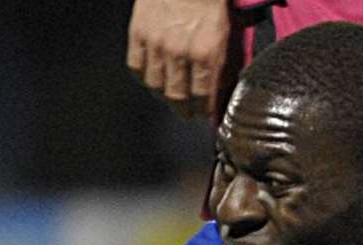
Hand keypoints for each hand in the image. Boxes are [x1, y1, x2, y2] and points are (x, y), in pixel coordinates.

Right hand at [126, 0, 230, 118]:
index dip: (204, 111)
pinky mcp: (138, 33)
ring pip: (156, 87)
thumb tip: (221, 93)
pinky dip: (144, 77)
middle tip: (186, 113)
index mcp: (207, 52)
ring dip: (164, 97)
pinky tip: (153, 77)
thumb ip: (223, 64)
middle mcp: (181, 52)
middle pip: (178, 97)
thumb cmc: (209, 0)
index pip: (204, 98)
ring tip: (170, 97)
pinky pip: (136, 68)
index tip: (204, 115)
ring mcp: (157, 43)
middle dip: (184, 111)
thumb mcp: (226, 33)